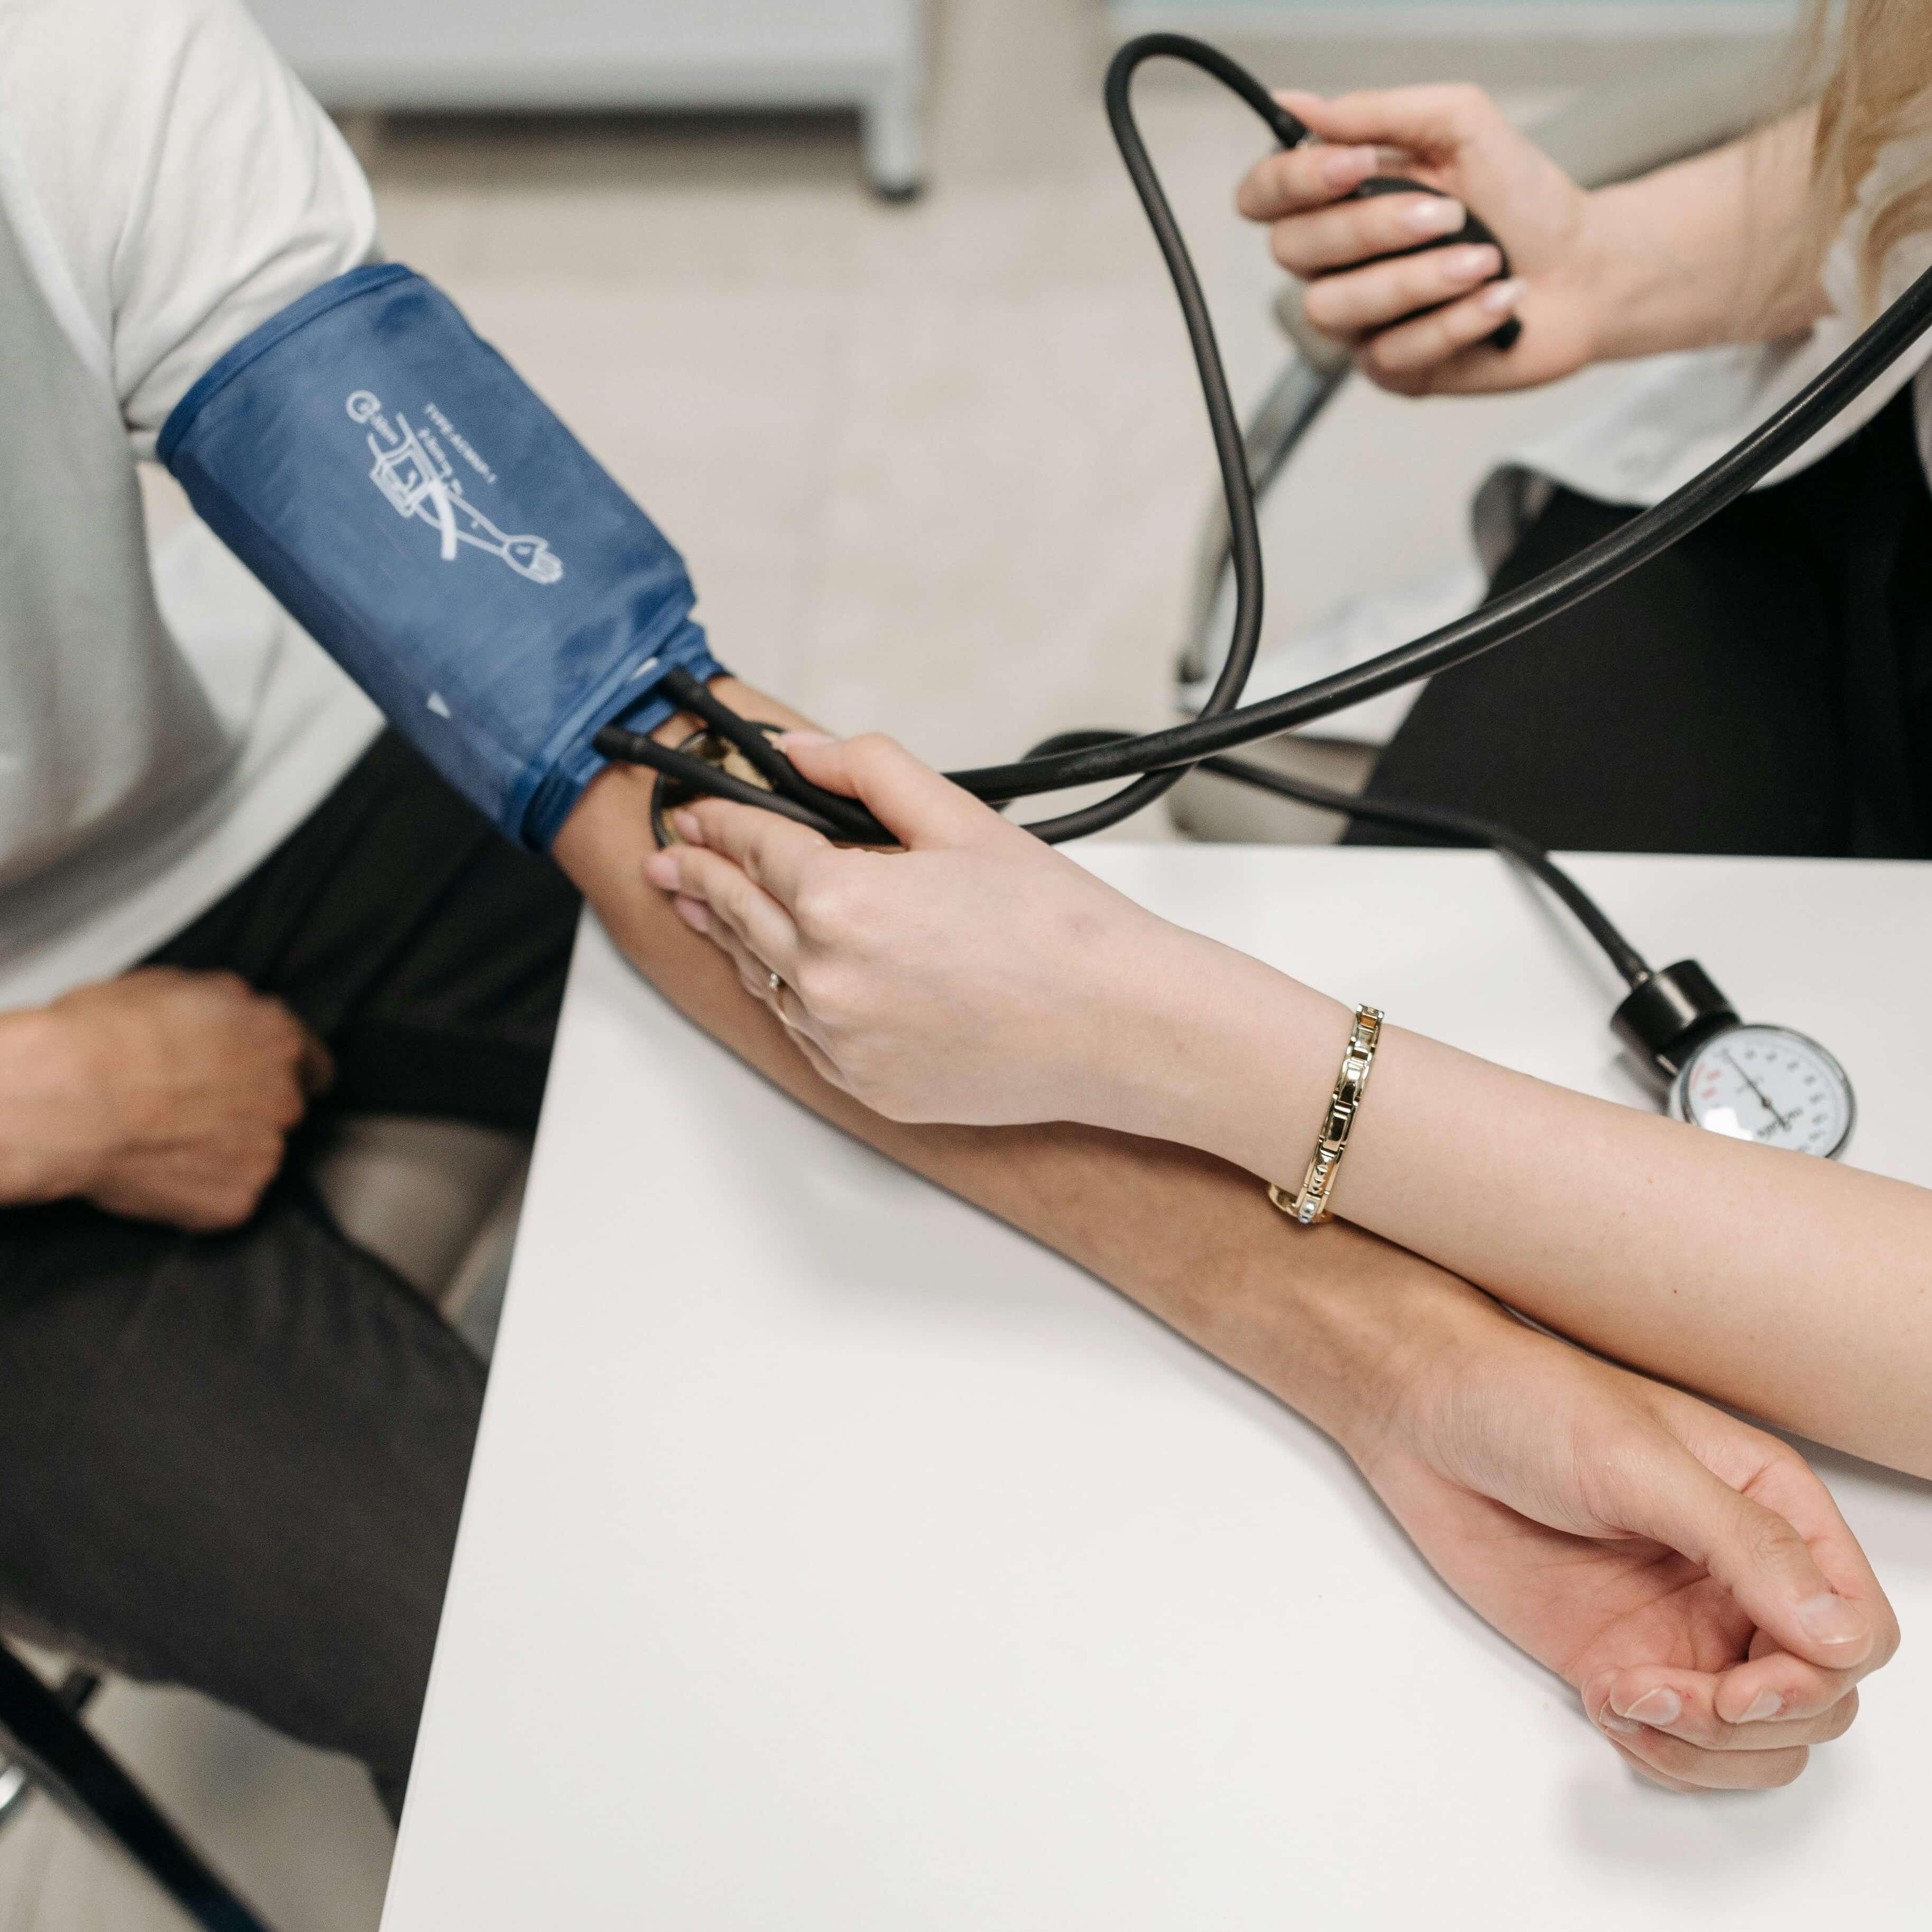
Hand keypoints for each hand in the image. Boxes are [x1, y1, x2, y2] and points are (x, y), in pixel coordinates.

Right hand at [0, 969, 331, 1230]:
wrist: (69, 1097)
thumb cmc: (104, 1038)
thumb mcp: (177, 987)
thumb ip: (228, 1007)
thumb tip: (236, 1013)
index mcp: (279, 1040)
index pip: (313, 1065)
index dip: (285, 1074)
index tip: (263, 1083)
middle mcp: (286, 1098)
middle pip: (282, 1112)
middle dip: (246, 1113)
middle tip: (189, 1112)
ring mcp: (266, 1154)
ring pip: (254, 1157)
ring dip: (222, 1154)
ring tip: (163, 1140)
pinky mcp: (239, 1201)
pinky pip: (226, 1200)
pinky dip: (199, 1193)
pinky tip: (158, 1172)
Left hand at [639, 732, 1245, 1132]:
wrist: (1120, 1027)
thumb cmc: (1058, 930)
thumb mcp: (960, 820)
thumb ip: (867, 771)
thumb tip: (799, 752)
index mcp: (841, 901)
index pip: (754, 848)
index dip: (719, 822)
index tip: (699, 812)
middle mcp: (826, 980)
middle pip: (740, 916)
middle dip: (700, 880)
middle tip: (671, 862)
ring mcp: (842, 1042)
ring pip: (764, 981)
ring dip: (737, 940)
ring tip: (709, 912)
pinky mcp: (867, 1086)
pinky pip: (806, 1034)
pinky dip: (791, 996)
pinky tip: (788, 974)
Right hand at [1235, 86, 1603, 393]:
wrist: (1585, 268)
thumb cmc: (1522, 199)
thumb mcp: (1459, 125)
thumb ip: (1379, 114)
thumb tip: (1298, 105)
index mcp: (1337, 200)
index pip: (1263, 196)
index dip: (1292, 183)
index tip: (1355, 165)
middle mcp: (1335, 265)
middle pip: (1292, 252)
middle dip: (1373, 228)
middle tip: (1449, 212)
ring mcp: (1359, 324)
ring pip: (1337, 309)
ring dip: (1421, 279)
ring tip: (1484, 260)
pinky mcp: (1393, 372)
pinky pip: (1395, 352)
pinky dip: (1460, 320)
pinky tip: (1501, 299)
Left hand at [1361, 1284, 1895, 1790]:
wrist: (1425, 1416)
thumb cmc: (1526, 1403)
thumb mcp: (1637, 1459)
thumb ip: (1743, 1544)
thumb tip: (1839, 1635)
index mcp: (1772, 1507)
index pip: (1858, 1628)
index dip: (1816, 1675)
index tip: (1742, 1685)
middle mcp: (1742, 1574)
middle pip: (1819, 1698)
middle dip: (1755, 1720)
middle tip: (1665, 1694)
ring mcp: (1685, 1623)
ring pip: (1762, 1739)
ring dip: (1707, 1748)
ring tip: (1625, 1697)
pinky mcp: (1625, 1659)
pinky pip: (1686, 1744)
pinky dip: (1661, 1750)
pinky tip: (1605, 1699)